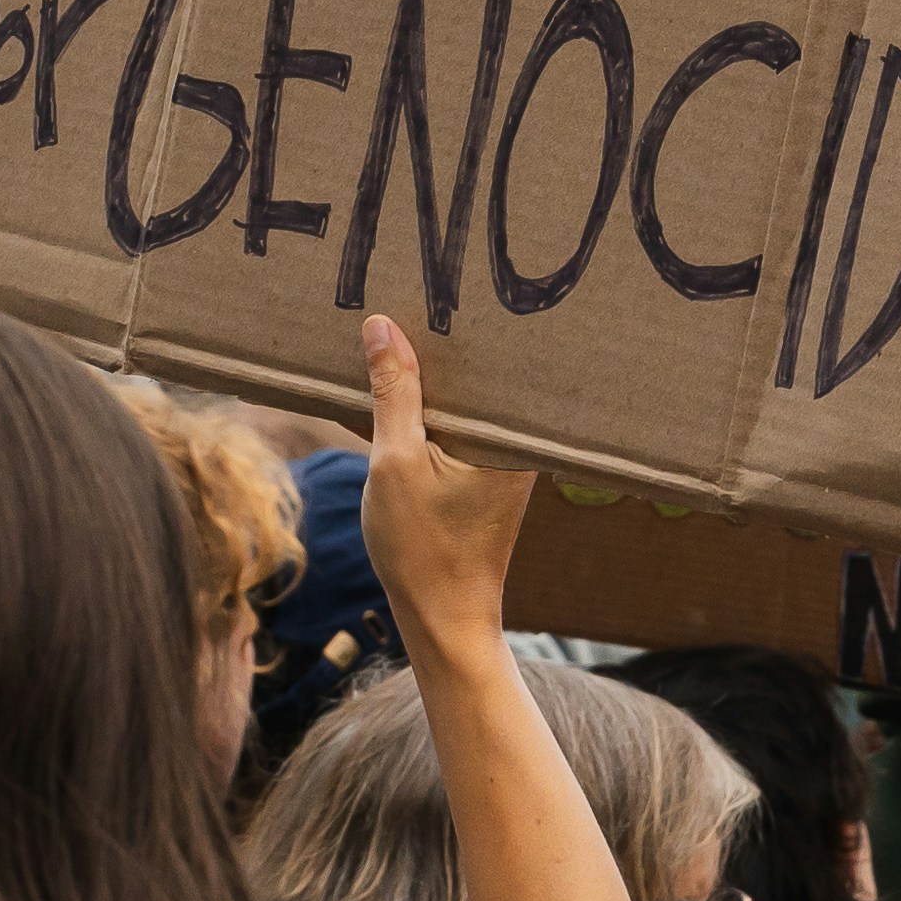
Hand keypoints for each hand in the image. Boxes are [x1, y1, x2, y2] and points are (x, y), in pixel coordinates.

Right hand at [350, 311, 529, 657]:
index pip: (495, 357)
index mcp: (510, 434)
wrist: (442, 621)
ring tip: (399, 328)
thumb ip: (392, 393)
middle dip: (448, 340)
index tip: (442, 279)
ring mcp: (502, 459)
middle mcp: (517, 442)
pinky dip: (432, 406)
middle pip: (481, 373)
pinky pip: (459, 423)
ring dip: (435, 373)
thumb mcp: (394, 462)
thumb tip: (382, 325)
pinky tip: (400, 385)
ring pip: (466, 398)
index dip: (467, 319)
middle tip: (415, 289)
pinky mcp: (485, 474)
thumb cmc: (422, 550)